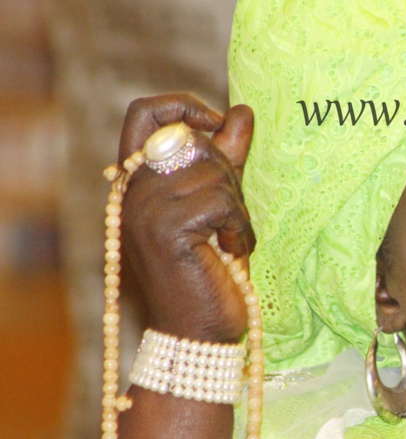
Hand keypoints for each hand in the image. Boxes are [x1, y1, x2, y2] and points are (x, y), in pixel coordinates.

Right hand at [118, 93, 254, 342]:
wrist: (199, 333)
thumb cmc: (211, 270)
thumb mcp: (220, 204)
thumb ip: (226, 158)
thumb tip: (241, 111)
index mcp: (136, 180)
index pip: (144, 113)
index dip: (183, 104)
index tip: (217, 123)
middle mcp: (131, 190)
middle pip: (195, 142)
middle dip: (228, 173)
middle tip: (229, 217)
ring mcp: (144, 209)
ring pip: (214, 173)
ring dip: (238, 208)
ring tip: (230, 239)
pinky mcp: (166, 229)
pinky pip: (222, 201)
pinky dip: (239, 226)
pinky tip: (231, 250)